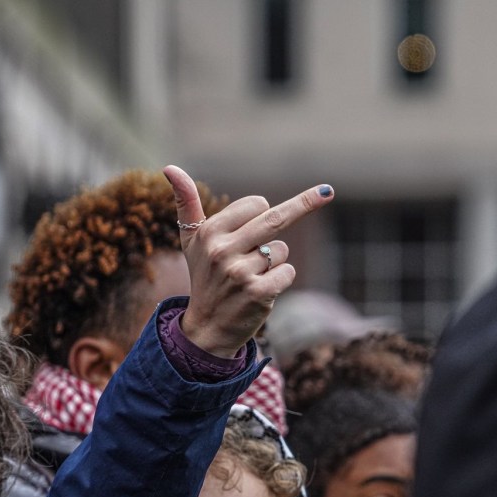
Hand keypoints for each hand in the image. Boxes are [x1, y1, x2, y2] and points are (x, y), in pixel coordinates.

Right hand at [166, 164, 334, 356]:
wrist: (207, 328)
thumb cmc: (204, 277)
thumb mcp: (191, 240)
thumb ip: (186, 202)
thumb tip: (169, 167)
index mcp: (209, 232)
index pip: (256, 204)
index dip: (261, 213)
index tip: (257, 221)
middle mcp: (222, 250)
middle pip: (275, 218)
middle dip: (306, 203)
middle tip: (326, 192)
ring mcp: (240, 272)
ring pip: (281, 249)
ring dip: (274, 262)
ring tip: (251, 277)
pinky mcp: (258, 293)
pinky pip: (288, 271)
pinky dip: (281, 279)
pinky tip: (261, 291)